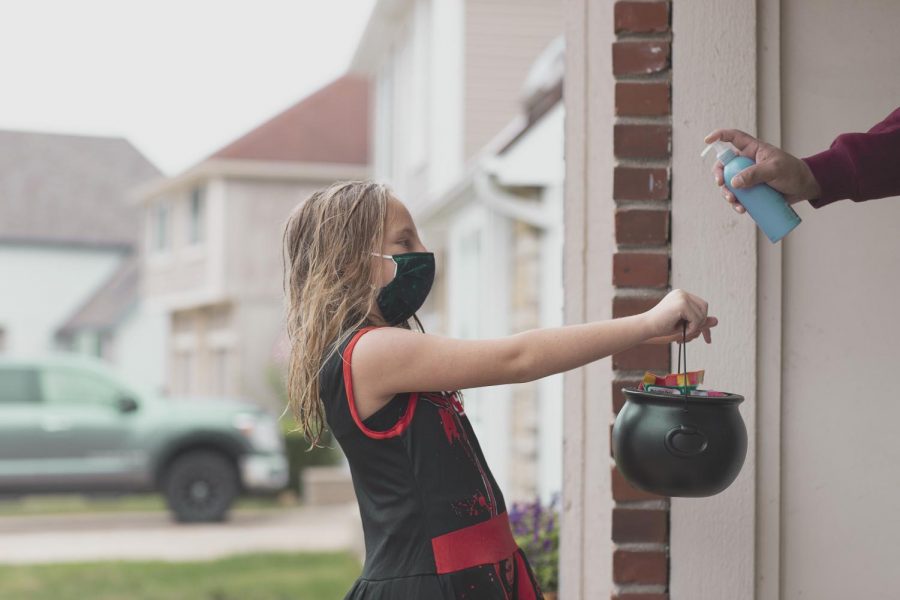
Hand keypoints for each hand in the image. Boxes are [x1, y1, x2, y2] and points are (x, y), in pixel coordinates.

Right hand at [643, 289, 716, 343]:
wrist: (646, 327)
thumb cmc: (661, 327)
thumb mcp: (683, 324)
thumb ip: (699, 322)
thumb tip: (717, 321)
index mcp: (681, 295)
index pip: (701, 305)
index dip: (701, 319)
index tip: (701, 335)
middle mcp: (682, 293)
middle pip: (704, 307)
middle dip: (701, 322)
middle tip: (688, 332)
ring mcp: (682, 297)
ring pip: (702, 314)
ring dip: (695, 326)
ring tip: (682, 331)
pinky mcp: (681, 304)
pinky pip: (697, 319)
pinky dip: (692, 328)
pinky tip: (680, 330)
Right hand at [704, 129, 821, 212]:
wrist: (804, 188)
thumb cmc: (792, 172)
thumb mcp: (774, 169)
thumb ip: (754, 174)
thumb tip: (733, 182)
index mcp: (752, 150)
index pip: (733, 138)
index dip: (719, 136)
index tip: (707, 141)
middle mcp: (747, 163)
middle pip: (725, 166)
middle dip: (719, 176)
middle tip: (721, 185)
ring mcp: (748, 178)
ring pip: (729, 184)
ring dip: (727, 194)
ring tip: (734, 202)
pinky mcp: (752, 191)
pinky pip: (738, 197)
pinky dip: (736, 204)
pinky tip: (741, 209)